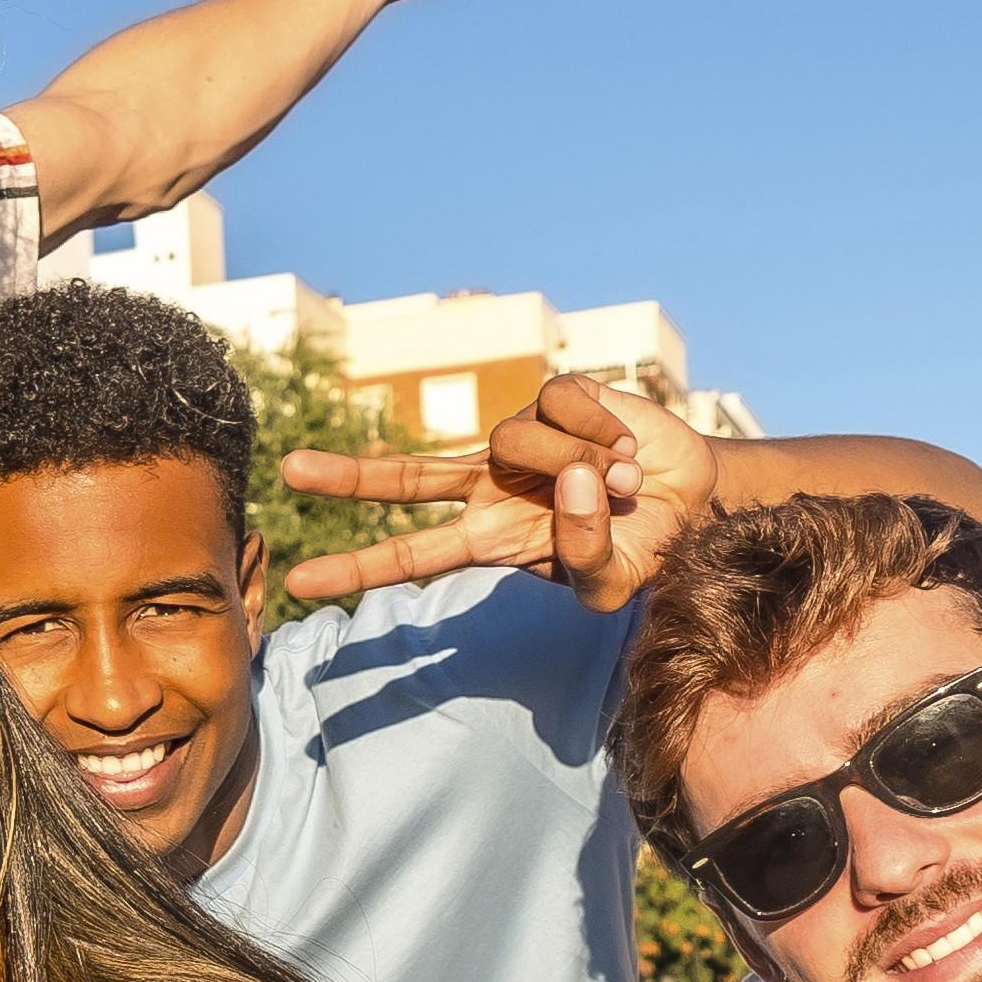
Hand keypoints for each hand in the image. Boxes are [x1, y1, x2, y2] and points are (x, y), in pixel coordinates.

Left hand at [275, 368, 716, 611]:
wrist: (691, 502)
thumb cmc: (641, 549)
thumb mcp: (610, 583)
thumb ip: (582, 554)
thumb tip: (566, 480)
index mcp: (488, 540)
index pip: (409, 556)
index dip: (356, 568)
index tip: (297, 584)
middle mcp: (490, 487)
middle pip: (406, 479)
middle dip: (349, 478)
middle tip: (289, 472)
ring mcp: (519, 439)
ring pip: (513, 441)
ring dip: (576, 464)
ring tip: (623, 483)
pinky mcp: (556, 397)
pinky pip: (562, 407)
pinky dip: (601, 432)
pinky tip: (626, 448)